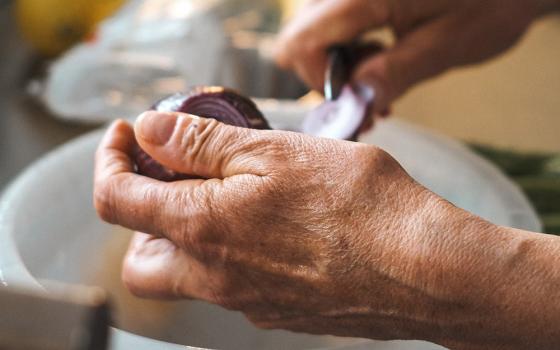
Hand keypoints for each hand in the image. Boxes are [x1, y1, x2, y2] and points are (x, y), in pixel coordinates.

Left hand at [94, 112, 447, 339]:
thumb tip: (152, 131)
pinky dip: (231, 254)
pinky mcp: (278, 311)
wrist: (423, 269)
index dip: (110, 160)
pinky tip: (273, 226)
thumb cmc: (358, 205)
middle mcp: (215, 277)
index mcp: (202, 228)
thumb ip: (202, 144)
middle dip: (139, 218)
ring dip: (187, 235)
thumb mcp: (273, 151)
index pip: (117, 200)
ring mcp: (246, 301)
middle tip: (170, 180)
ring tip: (229, 196)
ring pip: (188, 276)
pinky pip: (233, 287)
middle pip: (140, 261)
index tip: (128, 137)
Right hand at [275, 0, 557, 112]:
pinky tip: (377, 58)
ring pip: (311, 31)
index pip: (302, 42)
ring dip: (337, 64)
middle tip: (368, 95)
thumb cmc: (494, 0)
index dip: (319, 82)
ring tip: (378, 78)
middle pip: (300, 36)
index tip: (352, 103)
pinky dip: (346, 48)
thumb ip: (396, 73)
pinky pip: (330, 23)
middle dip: (327, 75)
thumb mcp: (448, 44)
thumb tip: (356, 106)